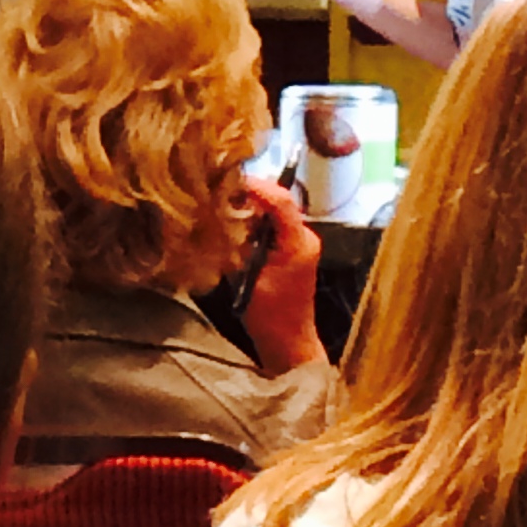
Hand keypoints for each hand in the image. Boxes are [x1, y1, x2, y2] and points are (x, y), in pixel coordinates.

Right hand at [237, 176, 325, 372]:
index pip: (283, 201)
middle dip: (250, 195)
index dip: (257, 187)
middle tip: (221, 192)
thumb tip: (221, 218)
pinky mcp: (294, 250)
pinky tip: (237, 227)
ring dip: (252, 209)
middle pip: (278, 202)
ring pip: (275, 212)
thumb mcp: (248, 279)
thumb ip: (238, 246)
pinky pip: (275, 226)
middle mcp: (305, 237)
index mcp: (298, 244)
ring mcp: (302, 243)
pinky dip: (256, 223)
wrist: (290, 345)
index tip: (231, 181)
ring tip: (224, 206)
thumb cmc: (270, 318)